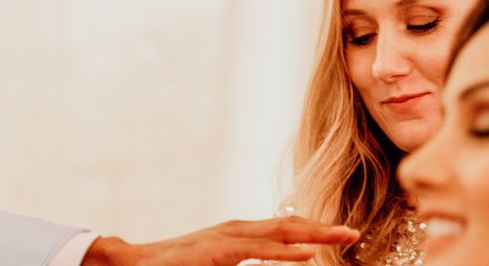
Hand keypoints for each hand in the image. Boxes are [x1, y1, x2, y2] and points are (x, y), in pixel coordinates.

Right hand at [81, 215, 359, 265]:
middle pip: (288, 227)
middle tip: (353, 233)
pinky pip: (256, 252)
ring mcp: (227, 238)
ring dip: (313, 234)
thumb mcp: (218, 264)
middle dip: (322, 229)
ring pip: (278, 234)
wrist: (134, 264)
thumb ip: (244, 259)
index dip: (312, 230)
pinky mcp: (216, 251)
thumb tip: (278, 258)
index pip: (283, 229)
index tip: (340, 234)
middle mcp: (237, 230)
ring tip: (343, 236)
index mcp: (239, 234)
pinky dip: (284, 252)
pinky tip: (306, 253)